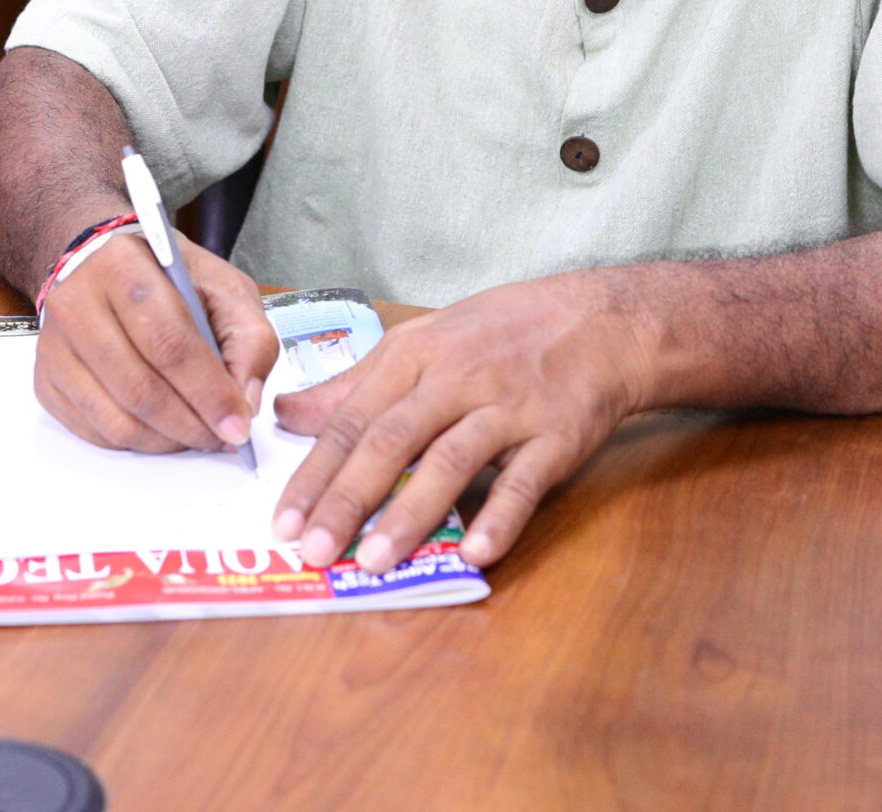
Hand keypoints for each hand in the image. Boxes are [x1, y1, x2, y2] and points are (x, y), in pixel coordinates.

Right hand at [34, 231, 281, 454]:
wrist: (102, 264)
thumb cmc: (168, 277)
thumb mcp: (223, 287)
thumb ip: (248, 339)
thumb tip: (243, 404)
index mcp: (122, 266)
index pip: (167, 341)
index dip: (208, 391)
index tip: (237, 425)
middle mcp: (76, 303)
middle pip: (139, 387)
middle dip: (190, 425)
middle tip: (222, 437)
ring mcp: (55, 346)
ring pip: (115, 419)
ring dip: (165, 441)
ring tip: (196, 434)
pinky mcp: (45, 379)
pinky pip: (93, 431)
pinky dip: (136, 442)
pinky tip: (162, 429)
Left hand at [271, 272, 646, 572]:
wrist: (599, 321)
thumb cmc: (499, 335)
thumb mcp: (421, 343)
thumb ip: (355, 384)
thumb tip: (288, 415)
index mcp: (415, 354)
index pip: (352, 417)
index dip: (315, 472)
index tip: (282, 520)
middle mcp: (457, 378)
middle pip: (391, 439)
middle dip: (347, 498)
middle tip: (313, 550)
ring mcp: (508, 406)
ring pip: (451, 460)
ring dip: (410, 513)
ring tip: (374, 560)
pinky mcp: (556, 434)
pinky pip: (524, 480)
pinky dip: (499, 517)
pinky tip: (475, 553)